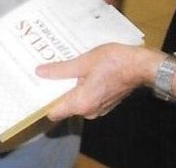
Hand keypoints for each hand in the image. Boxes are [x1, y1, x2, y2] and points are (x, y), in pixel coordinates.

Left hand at [37, 43, 152, 119]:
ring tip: (61, 69)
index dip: (42, 102)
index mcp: (81, 103)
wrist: (141, 66)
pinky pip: (86, 98)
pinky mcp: (105, 102)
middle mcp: (89, 111)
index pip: (54, 112)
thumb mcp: (84, 61)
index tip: (34, 89)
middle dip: (55, 91)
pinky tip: (78, 72)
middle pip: (64, 106)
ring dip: (69, 87)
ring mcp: (98, 108)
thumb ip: (61, 69)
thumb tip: (40, 72)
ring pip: (76, 101)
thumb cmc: (115, 62)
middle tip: (45, 73)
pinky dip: (81, 88)